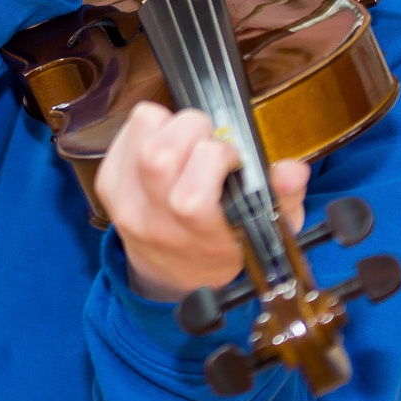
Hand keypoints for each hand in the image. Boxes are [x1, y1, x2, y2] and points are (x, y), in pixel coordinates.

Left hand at [96, 101, 311, 303]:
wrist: (175, 276)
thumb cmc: (226, 244)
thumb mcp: (267, 230)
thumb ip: (283, 199)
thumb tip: (293, 171)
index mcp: (201, 239)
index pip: (191, 198)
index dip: (216, 159)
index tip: (232, 157)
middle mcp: (158, 224)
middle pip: (158, 157)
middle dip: (191, 129)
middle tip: (207, 138)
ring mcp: (127, 206)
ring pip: (140, 139)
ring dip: (168, 124)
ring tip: (187, 137)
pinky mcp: (108, 187)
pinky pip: (121, 136)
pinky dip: (146, 127)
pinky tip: (164, 140)